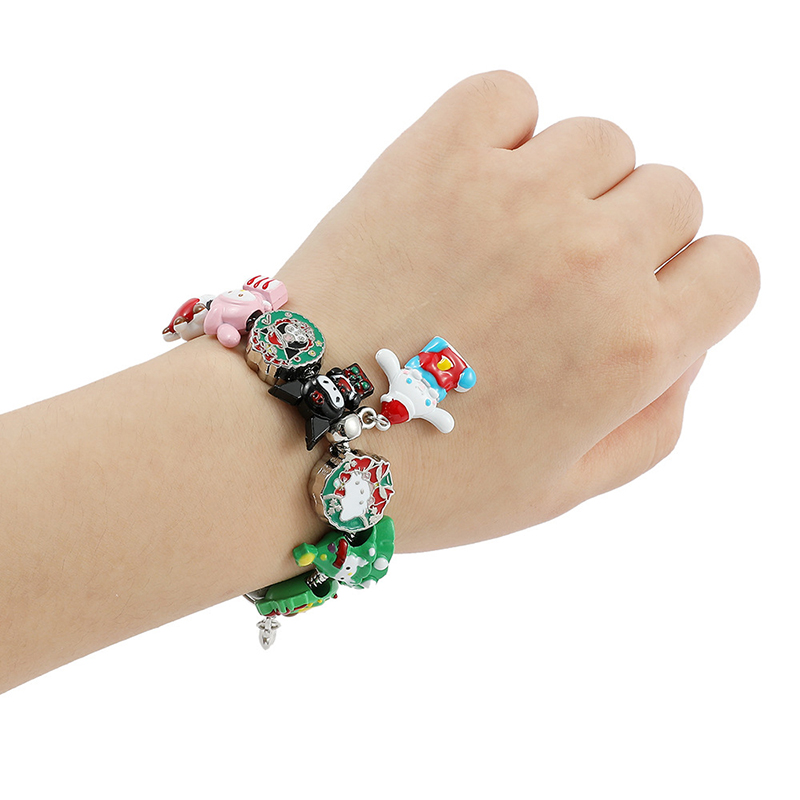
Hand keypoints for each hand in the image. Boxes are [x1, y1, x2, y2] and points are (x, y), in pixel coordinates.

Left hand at [276, 70, 758, 552]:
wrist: (295, 435)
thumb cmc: (427, 478)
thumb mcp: (566, 489)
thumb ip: (655, 420)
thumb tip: (683, 346)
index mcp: (636, 347)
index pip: (732, 269)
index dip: (690, 290)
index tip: (641, 304)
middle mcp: (592, 258)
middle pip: (673, 196)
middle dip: (632, 240)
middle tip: (556, 285)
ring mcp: (515, 195)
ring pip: (602, 141)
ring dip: (570, 186)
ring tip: (505, 240)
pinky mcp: (437, 153)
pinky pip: (509, 94)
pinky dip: (502, 130)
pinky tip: (470, 187)